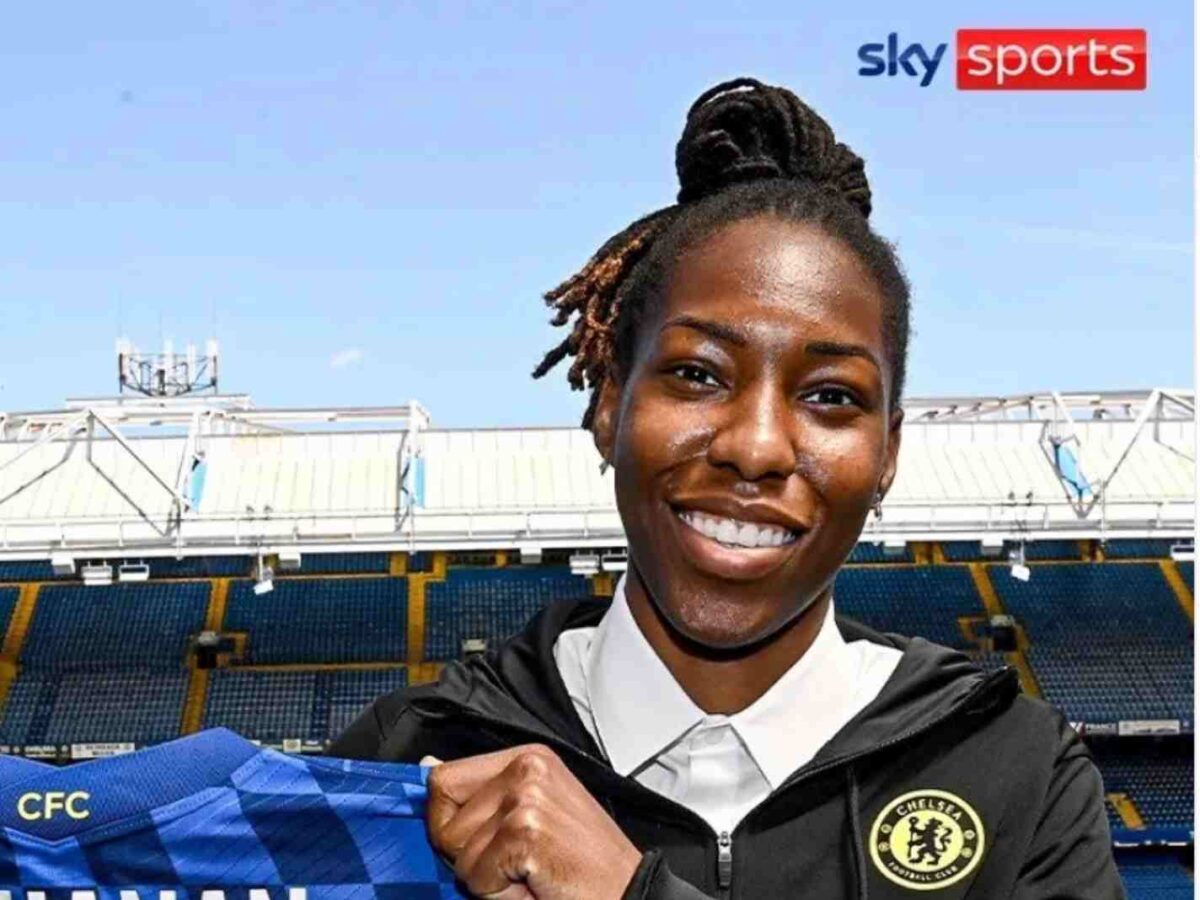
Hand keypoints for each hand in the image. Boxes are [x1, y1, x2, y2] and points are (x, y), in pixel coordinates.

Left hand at [425, 744, 642, 899]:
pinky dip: (501, 896)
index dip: (447, 822)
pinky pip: (474, 877)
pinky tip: (537, 884)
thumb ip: (477, 793)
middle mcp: (527, 768)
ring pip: (456, 852)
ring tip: (531, 873)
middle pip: (442, 818)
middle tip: (517, 862)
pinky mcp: (526, 832)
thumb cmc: (582, 865)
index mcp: (528, 758)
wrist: (629, 894)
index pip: (443, 780)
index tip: (478, 843)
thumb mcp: (531, 815)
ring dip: (487, 878)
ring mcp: (527, 798)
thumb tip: (426, 767)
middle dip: (469, 854)